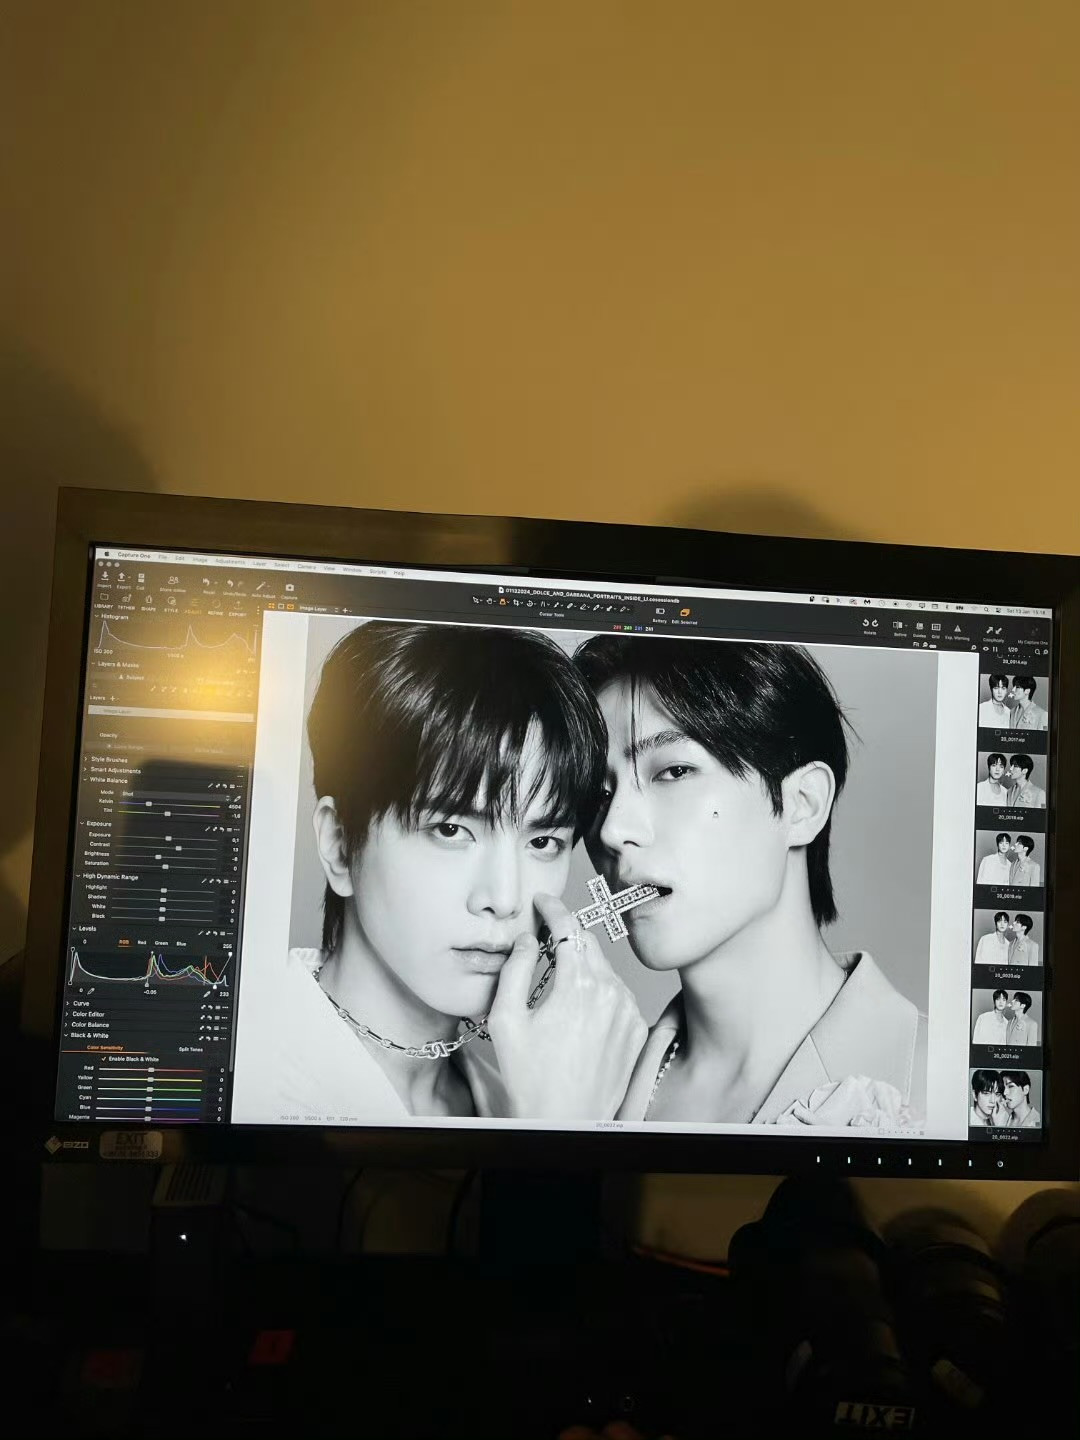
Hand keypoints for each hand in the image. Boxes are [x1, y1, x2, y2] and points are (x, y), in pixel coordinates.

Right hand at [487, 893, 647, 1120]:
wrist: (565, 1125)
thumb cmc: (531, 1080)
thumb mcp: (505, 1020)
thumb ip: (514, 969)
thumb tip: (525, 939)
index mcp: (578, 985)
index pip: (569, 927)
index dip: (553, 909)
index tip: (543, 903)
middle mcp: (611, 992)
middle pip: (588, 945)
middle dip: (566, 937)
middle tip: (543, 941)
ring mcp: (628, 1012)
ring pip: (604, 970)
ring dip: (582, 968)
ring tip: (556, 986)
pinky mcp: (637, 1031)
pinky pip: (616, 996)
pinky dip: (598, 993)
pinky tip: (577, 1013)